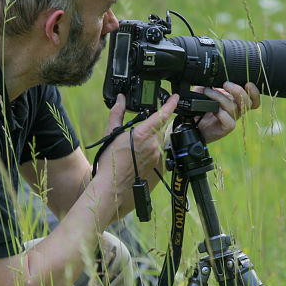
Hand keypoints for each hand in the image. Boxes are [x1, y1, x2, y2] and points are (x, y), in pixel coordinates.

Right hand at [93, 92, 177, 218]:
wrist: (113, 187)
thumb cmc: (110, 164)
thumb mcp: (111, 135)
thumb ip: (117, 114)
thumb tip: (120, 100)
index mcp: (143, 134)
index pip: (161, 115)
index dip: (170, 104)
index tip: (175, 97)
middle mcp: (154, 145)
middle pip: (159, 129)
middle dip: (152, 128)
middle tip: (139, 134)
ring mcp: (159, 158)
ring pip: (159, 143)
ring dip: (151, 142)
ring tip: (136, 150)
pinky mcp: (161, 169)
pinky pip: (160, 156)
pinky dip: (152, 154)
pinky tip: (140, 160)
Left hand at [194, 81, 260, 142]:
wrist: (193, 123)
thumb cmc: (201, 106)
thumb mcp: (206, 90)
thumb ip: (212, 82)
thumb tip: (212, 73)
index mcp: (236, 101)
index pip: (253, 99)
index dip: (254, 92)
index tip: (248, 84)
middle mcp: (236, 110)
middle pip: (247, 102)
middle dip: (237, 90)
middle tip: (225, 84)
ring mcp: (232, 119)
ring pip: (234, 108)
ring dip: (220, 97)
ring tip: (207, 92)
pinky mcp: (226, 128)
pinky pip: (230, 122)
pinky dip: (222, 114)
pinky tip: (213, 110)